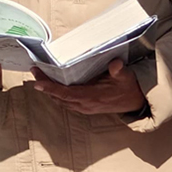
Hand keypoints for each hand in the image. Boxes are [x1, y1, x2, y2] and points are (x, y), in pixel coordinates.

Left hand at [32, 58, 146, 114]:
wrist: (135, 101)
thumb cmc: (128, 87)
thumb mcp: (126, 76)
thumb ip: (119, 70)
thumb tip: (115, 64)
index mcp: (92, 97)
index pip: (66, 94)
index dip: (51, 88)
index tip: (38, 82)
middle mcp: (85, 105)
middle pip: (59, 97)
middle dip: (45, 86)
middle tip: (35, 72)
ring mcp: (84, 108)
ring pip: (60, 101)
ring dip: (49, 91)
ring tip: (40, 77)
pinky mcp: (85, 107)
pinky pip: (66, 102)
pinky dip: (56, 94)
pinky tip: (53, 86)